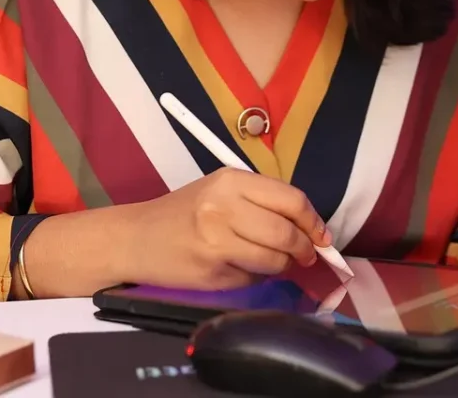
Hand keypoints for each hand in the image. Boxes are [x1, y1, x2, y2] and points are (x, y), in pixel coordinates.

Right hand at [128, 168, 330, 289]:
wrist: (135, 238)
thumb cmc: (182, 213)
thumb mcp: (219, 192)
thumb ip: (261, 203)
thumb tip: (309, 228)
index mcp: (231, 180)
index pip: (291, 199)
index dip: (313, 221)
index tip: (322, 236)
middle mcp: (224, 206)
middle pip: (286, 231)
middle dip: (304, 249)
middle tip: (306, 255)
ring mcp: (217, 240)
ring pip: (274, 259)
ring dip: (284, 266)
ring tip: (277, 263)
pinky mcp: (212, 270)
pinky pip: (253, 276)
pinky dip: (258, 276)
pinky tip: (243, 267)